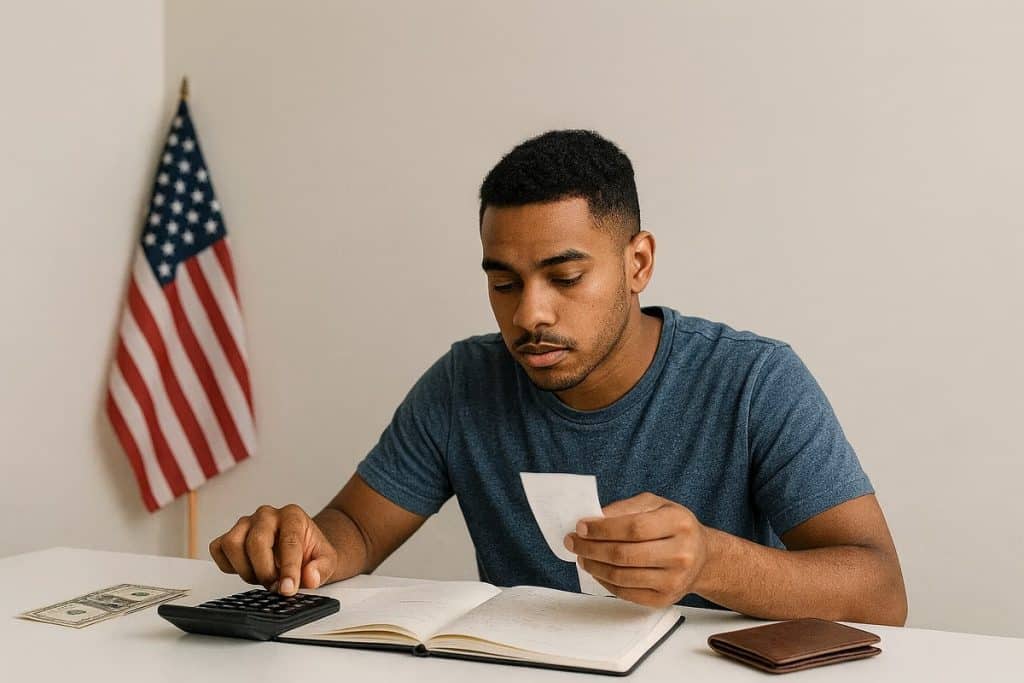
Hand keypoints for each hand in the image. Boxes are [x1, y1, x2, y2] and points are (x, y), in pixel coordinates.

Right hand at [209, 504, 338, 595]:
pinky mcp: (230, 534)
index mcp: (292, 516)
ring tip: (261, 578)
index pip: (289, 541)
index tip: (288, 589)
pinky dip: (229, 565)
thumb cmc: (310, 553)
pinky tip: (247, 570)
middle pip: (256, 541)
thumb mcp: (326, 561)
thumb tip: (309, 576)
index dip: (288, 569)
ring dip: (245, 569)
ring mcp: (245, 523)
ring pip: (232, 544)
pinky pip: (218, 549)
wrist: (299, 549)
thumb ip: (321, 569)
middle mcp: (267, 515)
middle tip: (274, 587)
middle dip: (264, 571)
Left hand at [564, 493, 709, 606]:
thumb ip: (625, 507)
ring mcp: (674, 580)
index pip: (633, 528)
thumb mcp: (656, 505)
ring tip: (581, 556)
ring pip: (622, 576)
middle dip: (591, 548)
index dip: (602, 529)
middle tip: (572, 542)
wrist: (702, 557)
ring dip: (594, 566)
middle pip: (624, 554)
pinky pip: (626, 593)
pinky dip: (604, 582)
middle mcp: (681, 554)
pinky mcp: (664, 599)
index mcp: (679, 523)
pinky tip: (596, 570)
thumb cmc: (673, 526)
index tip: (580, 527)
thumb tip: (594, 519)